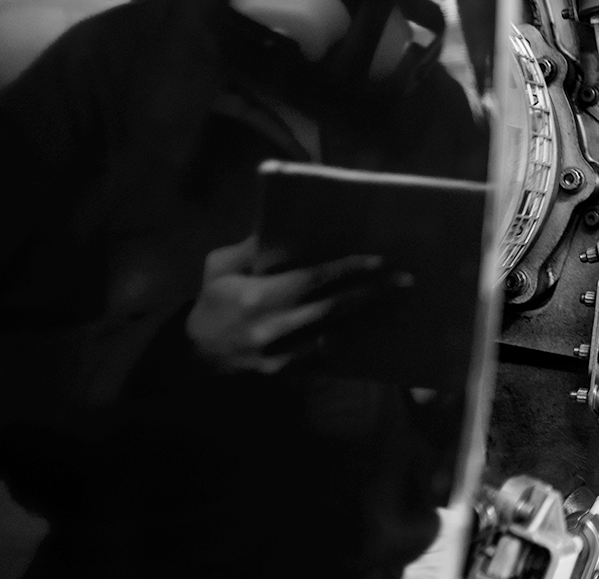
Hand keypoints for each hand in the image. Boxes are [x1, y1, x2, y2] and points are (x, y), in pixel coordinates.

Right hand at [186, 236, 389, 373]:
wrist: (193, 353)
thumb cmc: (210, 302)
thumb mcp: (219, 267)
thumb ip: (251, 249)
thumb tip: (282, 226)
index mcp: (258, 295)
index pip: (313, 278)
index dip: (348, 269)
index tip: (379, 260)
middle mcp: (272, 325)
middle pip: (332, 307)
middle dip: (370, 292)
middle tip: (405, 280)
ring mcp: (278, 353)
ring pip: (332, 332)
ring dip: (364, 317)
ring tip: (395, 302)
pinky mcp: (281, 371)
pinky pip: (319, 355)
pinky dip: (341, 340)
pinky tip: (365, 329)